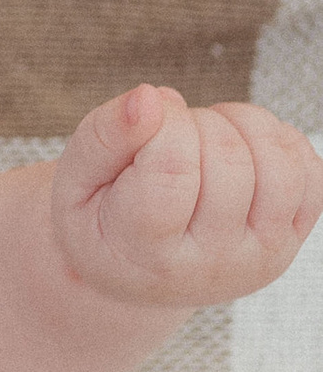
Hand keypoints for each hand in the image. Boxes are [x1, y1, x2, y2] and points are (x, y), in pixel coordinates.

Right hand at [53, 85, 322, 311]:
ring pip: (280, 165)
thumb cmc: (100, 221)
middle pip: (229, 161)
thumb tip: (150, 97)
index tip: (143, 116)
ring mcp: (260, 256)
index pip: (173, 170)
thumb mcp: (72, 183)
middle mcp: (213, 265)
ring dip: (244, 124)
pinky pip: (312, 175)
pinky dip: (281, 141)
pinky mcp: (291, 242)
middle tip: (165, 132)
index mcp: (147, 255)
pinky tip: (240, 146)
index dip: (161, 122)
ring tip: (206, 131)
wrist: (138, 274)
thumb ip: (103, 137)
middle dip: (195, 122)